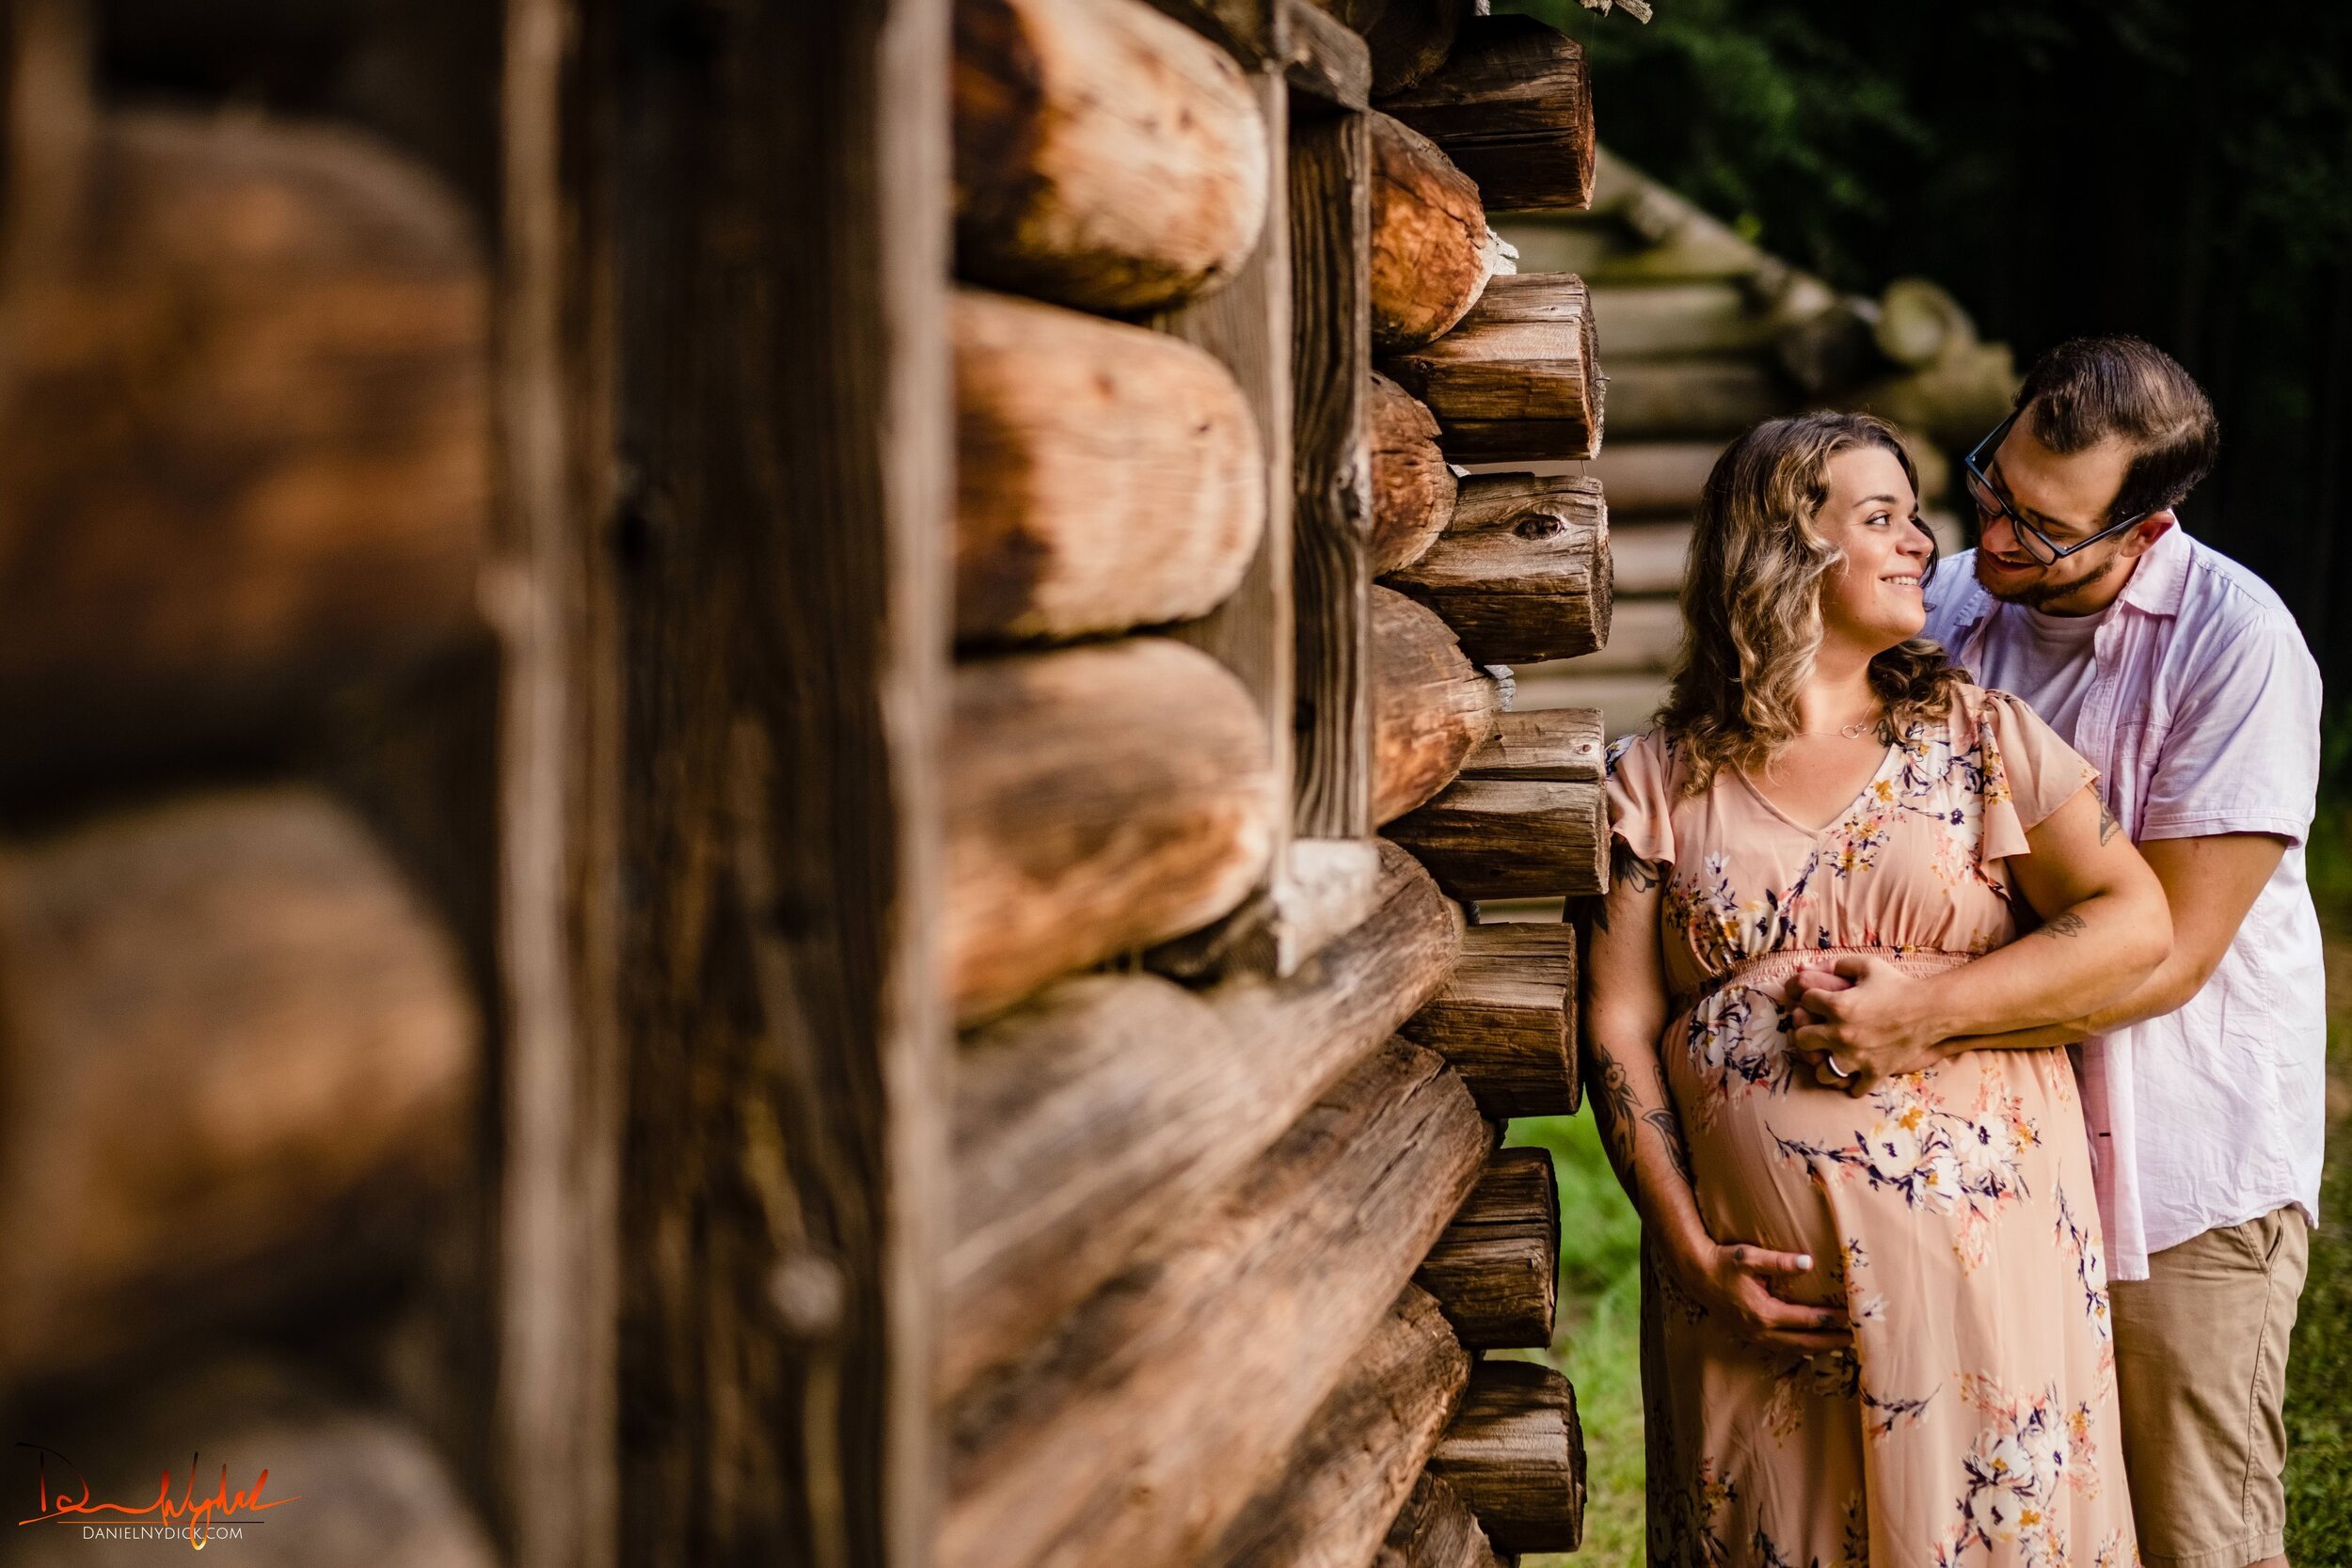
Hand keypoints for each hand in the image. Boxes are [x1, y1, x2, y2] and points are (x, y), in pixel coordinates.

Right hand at [1665, 1236, 1849, 1353]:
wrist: (1694, 1274)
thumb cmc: (1723, 1262)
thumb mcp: (1750, 1257)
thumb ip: (1780, 1262)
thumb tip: (1809, 1263)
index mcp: (1764, 1313)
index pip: (1806, 1320)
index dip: (1831, 1320)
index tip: (1851, 1318)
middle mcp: (1761, 1330)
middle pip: (1804, 1343)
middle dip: (1830, 1342)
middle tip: (1856, 1342)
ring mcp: (1754, 1336)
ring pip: (1793, 1349)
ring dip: (1816, 1349)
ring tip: (1839, 1347)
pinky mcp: (1749, 1335)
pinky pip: (1780, 1347)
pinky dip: (1799, 1348)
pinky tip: (1810, 1346)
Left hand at [1785, 955, 1942, 1094]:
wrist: (1931, 1010)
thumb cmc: (1899, 985)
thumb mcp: (1868, 965)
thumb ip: (1837, 964)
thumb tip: (1805, 967)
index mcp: (1837, 1006)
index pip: (1805, 1002)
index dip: (1811, 999)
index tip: (1821, 1000)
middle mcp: (1841, 1034)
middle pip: (1801, 1039)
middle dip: (1806, 1031)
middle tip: (1818, 1029)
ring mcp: (1857, 1057)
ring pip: (1822, 1072)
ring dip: (1824, 1063)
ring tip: (1831, 1055)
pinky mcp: (1874, 1072)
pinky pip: (1853, 1089)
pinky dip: (1853, 1083)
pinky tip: (1856, 1071)